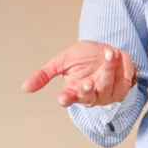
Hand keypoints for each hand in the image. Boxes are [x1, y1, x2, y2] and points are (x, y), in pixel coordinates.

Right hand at [22, 40, 137, 107]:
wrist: (106, 48)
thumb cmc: (84, 57)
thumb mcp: (63, 61)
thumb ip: (45, 73)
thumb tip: (24, 87)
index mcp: (73, 90)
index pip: (68, 99)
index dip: (66, 100)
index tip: (62, 97)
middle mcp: (90, 95)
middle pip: (88, 99)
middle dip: (87, 92)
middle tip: (86, 82)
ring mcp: (107, 93)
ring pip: (106, 88)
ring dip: (107, 71)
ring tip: (108, 54)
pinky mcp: (122, 88)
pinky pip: (121, 81)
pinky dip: (118, 67)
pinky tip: (115, 55)